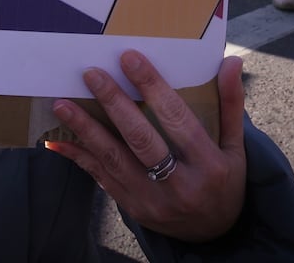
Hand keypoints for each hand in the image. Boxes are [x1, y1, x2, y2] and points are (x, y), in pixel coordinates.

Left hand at [47, 52, 246, 243]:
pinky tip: (57, 139)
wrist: (213, 235)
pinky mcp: (133, 208)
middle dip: (114, 104)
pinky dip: (78, 156)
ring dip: (85, 130)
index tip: (129, 59)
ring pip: (114, 160)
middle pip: (141, 140)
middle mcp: (180, 186)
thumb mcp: (235, 147)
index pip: (177, 121)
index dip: (153, 88)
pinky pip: (101, 178)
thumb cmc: (224, 180)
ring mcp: (153, 201)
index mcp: (209, 166)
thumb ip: (231, 104)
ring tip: (63, 103)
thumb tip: (231, 62)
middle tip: (91, 74)